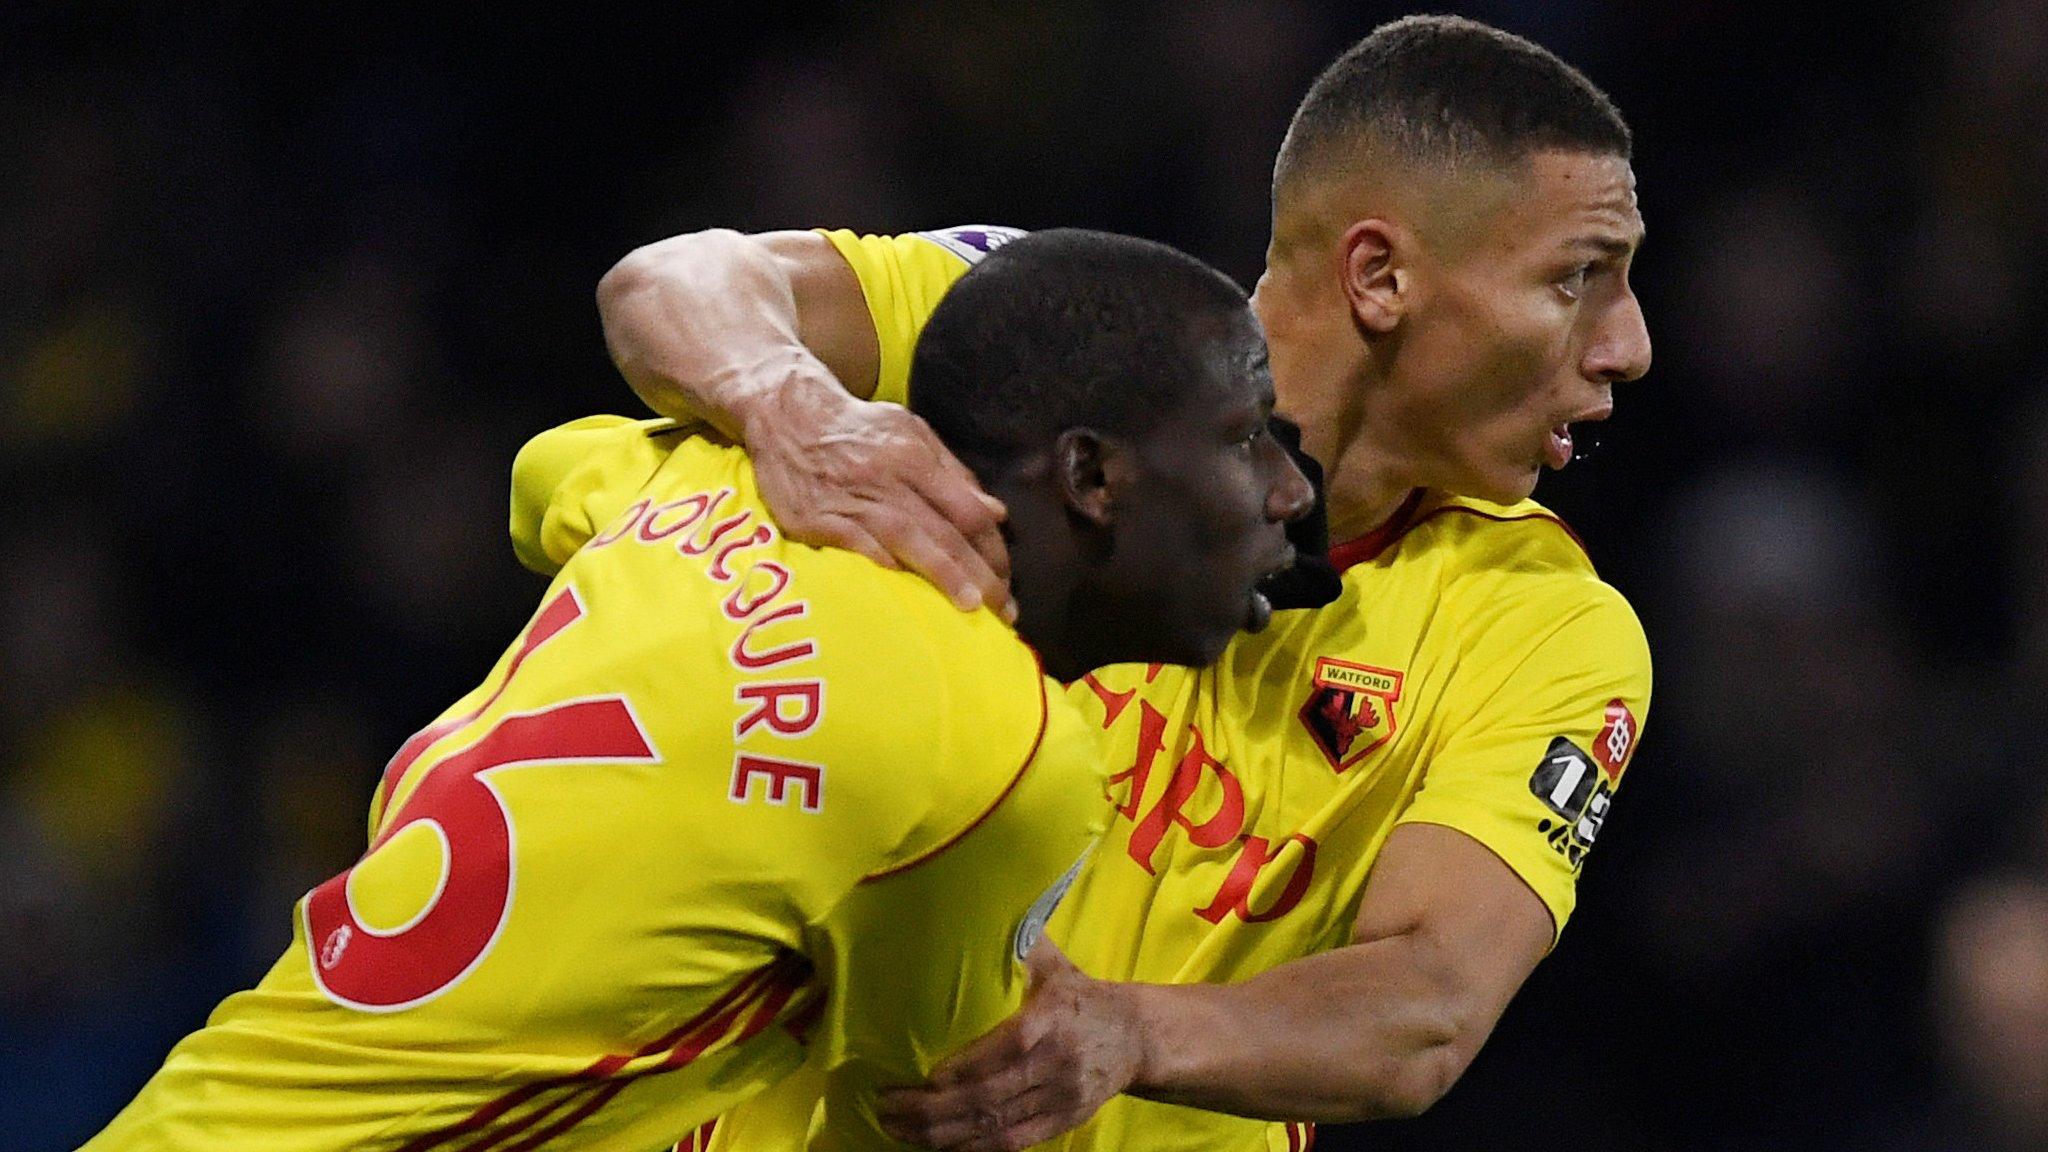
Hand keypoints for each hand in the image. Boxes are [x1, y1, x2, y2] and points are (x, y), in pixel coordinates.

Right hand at [742, 377, 1014, 620]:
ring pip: (907, 541)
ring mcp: (850, 500)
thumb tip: (996, 513)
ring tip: (971, 607)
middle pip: (944, 531)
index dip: (992, 547)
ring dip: (943, 577)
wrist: (784, 414)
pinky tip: (908, 592)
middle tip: (1004, 610)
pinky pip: (857, 548)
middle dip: (979, 573)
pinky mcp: (815, 519)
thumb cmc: (857, 428)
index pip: (966, 508)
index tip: (1007, 578)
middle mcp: (886, 478)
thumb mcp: (911, 432)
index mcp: (914, 456)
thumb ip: (954, 473)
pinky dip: (884, 568)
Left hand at [876, 941, 1145, 1150]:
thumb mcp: (1053, 964)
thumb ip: (1019, 941)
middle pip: (991, 1095)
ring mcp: (1061, 1098)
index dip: (966, 1068)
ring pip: (996, 1126)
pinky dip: (974, 1149)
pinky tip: (938, 1147)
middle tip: (888, 1108)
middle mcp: (1057, 1064)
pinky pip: (1013, 1143)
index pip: (1007, 1049)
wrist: (1135, 1037)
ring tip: (899, 1130)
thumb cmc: (1079, 996)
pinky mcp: (1063, 1122)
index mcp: (1051, 1020)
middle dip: (934, 1109)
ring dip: (942, 1135)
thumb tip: (976, 904)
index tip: (925, 1076)